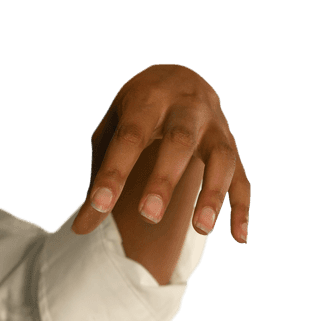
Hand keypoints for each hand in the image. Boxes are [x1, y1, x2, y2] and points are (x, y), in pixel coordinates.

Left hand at [72, 63, 250, 243]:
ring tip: (201, 230)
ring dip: (212, 193)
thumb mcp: (111, 130)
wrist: (179, 77)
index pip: (129, 137)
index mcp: (147, 99)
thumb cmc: (135, 113)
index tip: (99, 207)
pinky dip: (241, 208)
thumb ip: (98, 176)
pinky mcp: (232, 145)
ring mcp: (215, 125)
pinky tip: (238, 238)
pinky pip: (243, 178)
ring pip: (220, 158)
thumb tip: (82, 228)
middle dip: (164, 179)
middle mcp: (186, 107)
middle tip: (148, 216)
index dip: (114, 173)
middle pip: (178, 141)